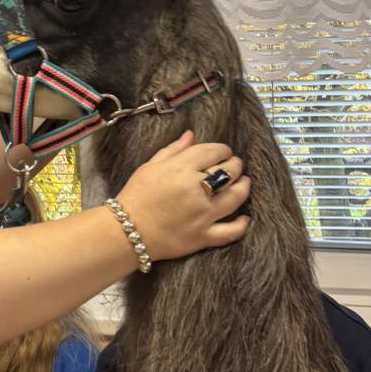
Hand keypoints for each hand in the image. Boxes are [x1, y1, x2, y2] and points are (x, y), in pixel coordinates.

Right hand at [114, 131, 250, 261]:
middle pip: (229, 171)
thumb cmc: (135, 196)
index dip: (223, 149)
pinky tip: (245, 218)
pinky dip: (241, 225)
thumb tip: (191, 135)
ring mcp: (201, 213)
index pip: (214, 151)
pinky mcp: (202, 236)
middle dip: (235, 165)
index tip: (223, 152)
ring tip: (244, 183)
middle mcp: (195, 189)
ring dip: (244, 187)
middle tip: (235, 165)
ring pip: (236, 196)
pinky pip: (230, 231)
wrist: (125, 232)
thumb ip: (173, 150)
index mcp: (181, 168)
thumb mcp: (150, 166)